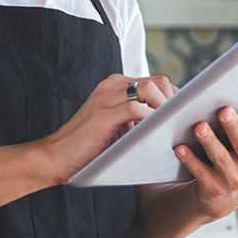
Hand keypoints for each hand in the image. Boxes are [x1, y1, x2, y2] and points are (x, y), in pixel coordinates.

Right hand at [38, 73, 177, 184]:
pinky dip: (150, 120)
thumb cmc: (88, 147)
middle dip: (174, 102)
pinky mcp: (105, 111)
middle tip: (179, 124)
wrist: (55, 157)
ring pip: (150, 89)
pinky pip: (137, 107)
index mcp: (116, 85)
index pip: (156, 81)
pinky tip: (155, 134)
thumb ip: (137, 118)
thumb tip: (168, 123)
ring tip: (170, 128)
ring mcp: (108, 95)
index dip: (173, 98)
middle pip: (158, 81)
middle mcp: (113, 84)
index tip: (183, 116)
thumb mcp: (117, 126)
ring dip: (165, 109)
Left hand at [173, 91, 237, 221]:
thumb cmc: (236, 153)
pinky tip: (179, 147)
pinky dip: (189, 159)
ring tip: (199, 126)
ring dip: (209, 141)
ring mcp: (234, 179)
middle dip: (233, 126)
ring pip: (220, 158)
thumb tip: (235, 84)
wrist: (224, 195)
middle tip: (223, 110)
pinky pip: (199, 172)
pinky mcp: (213, 189)